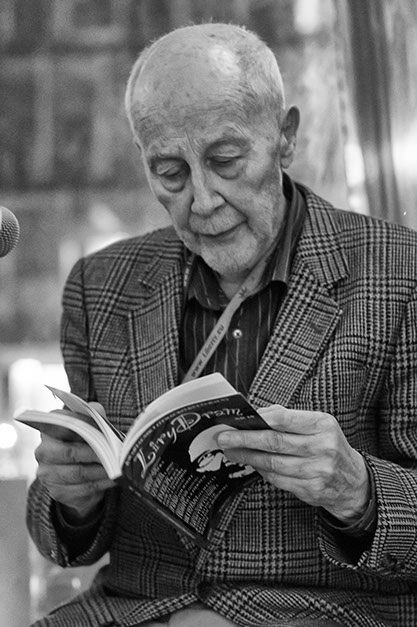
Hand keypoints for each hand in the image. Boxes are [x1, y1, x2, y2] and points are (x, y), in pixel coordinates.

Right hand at [34, 405, 115, 522]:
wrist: (79, 471)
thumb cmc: (86, 442)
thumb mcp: (90, 426)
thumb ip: (92, 416)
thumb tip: (97, 410)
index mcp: (48, 430)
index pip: (64, 425)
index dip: (84, 427)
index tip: (103, 429)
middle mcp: (43, 451)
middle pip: (70, 452)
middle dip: (95, 453)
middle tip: (114, 454)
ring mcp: (48, 474)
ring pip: (78, 473)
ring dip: (101, 471)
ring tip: (118, 467)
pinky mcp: (58, 492)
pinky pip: (82, 489)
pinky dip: (101, 484)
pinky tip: (113, 480)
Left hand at [217, 405, 369, 522]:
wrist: (353, 482)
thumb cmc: (329, 446)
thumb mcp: (318, 425)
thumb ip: (289, 418)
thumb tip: (257, 414)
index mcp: (323, 425)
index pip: (284, 419)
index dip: (258, 419)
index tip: (238, 420)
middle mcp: (322, 447)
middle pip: (274, 442)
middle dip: (244, 439)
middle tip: (224, 437)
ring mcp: (317, 471)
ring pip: (272, 463)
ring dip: (247, 456)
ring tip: (232, 451)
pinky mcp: (311, 490)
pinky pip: (277, 479)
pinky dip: (261, 470)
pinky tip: (252, 463)